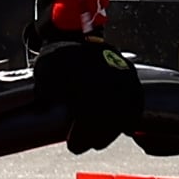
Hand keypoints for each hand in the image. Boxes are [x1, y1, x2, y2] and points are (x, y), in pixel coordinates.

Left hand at [29, 28, 141, 154]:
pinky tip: (122, 128)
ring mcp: (124, 79)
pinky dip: (128, 117)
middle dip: (96, 138)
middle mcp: (110, 82)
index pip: (88, 122)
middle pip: (108, 122)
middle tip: (85, 145)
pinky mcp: (131, 76)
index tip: (73, 146)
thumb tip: (47, 113)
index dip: (81, 138)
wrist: (76, 32)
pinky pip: (134, 103)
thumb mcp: (44, 74)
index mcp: (89, 84)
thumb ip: (46, 95)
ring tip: (99, 140)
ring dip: (111, 131)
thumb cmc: (59, 55)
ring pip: (123, 115)